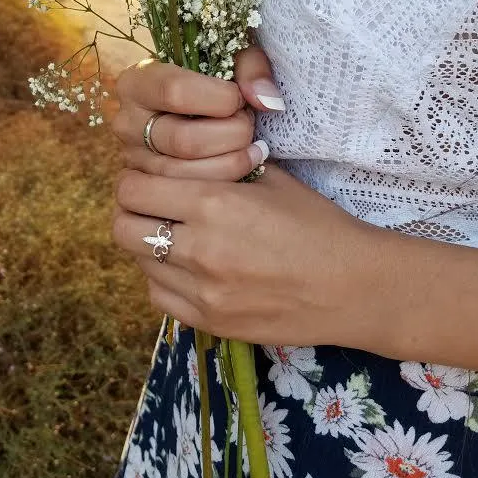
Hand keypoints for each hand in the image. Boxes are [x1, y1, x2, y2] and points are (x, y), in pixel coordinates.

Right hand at [111, 45, 285, 180]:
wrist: (205, 110)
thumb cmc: (218, 80)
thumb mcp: (235, 57)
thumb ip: (253, 69)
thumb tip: (265, 101)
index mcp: (136, 82)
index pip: (174, 91)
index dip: (219, 98)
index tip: (240, 98)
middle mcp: (126, 123)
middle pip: (183, 140)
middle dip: (231, 134)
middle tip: (249, 124)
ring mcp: (135, 161)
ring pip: (188, 174)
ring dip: (233, 161)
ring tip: (252, 145)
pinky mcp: (152, 190)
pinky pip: (190, 197)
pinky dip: (228, 183)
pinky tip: (247, 166)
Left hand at [113, 163, 375, 345]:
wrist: (353, 287)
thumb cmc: (318, 225)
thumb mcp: (272, 178)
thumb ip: (221, 166)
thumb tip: (184, 154)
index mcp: (213, 203)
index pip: (133, 188)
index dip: (137, 179)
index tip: (150, 179)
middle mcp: (198, 248)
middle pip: (123, 228)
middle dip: (134, 212)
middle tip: (155, 208)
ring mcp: (201, 292)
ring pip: (139, 263)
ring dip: (151, 246)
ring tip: (179, 236)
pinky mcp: (210, 322)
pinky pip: (160, 296)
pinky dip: (166, 279)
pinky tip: (191, 268)